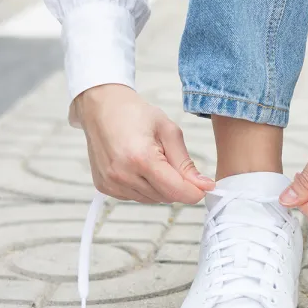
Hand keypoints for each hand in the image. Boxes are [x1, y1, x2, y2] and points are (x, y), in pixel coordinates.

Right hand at [75, 84, 214, 203]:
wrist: (100, 107)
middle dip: (177, 184)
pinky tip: (138, 166)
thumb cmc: (135, 113)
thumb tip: (204, 186)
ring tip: (151, 159)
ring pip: (152, 199)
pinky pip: (136, 196)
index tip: (206, 186)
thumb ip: (185, 162)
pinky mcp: (104, 187)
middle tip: (169, 158)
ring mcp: (111, 183)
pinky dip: (144, 186)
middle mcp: (122, 175)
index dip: (196, 191)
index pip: (176, 190)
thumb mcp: (168, 130)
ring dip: (160, 186)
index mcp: (140, 158)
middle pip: (166, 197)